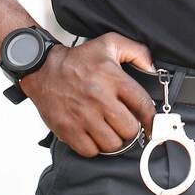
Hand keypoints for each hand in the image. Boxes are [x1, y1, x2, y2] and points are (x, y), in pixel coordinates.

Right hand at [19, 32, 158, 156]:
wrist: (42, 69)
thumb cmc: (77, 60)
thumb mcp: (110, 43)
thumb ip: (137, 52)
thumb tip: (152, 68)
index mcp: (112, 78)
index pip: (143, 105)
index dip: (151, 119)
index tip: (152, 124)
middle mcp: (99, 98)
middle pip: (129, 129)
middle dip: (130, 128)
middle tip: (123, 122)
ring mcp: (83, 116)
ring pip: (112, 144)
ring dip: (113, 139)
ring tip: (109, 129)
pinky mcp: (68, 129)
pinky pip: (91, 150)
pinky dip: (94, 147)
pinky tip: (93, 135)